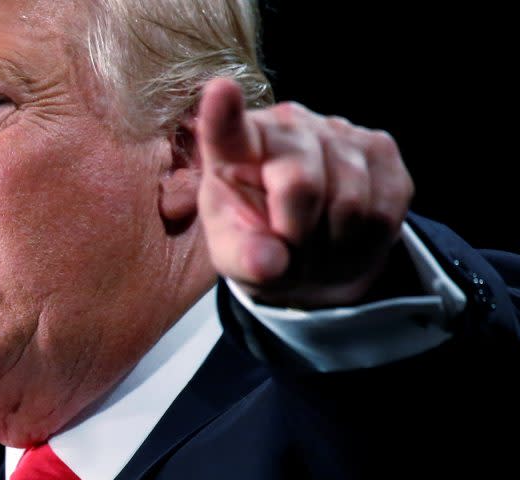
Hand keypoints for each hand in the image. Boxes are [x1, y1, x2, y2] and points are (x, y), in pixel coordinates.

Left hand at [197, 78, 413, 307]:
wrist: (307, 246)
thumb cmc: (258, 241)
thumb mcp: (234, 256)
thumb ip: (243, 258)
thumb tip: (268, 263)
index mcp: (233, 150)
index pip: (227, 130)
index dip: (224, 112)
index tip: (221, 90)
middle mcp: (285, 126)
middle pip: (302, 186)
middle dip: (298, 237)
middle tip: (290, 252)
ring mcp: (336, 130)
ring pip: (351, 204)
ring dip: (334, 246)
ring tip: (316, 249)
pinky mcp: (380, 148)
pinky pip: (385, 211)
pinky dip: (367, 242)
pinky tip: (345, 237)